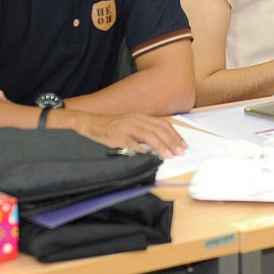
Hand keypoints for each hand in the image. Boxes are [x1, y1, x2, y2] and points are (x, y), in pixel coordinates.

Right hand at [70, 112, 186, 157]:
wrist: (91, 123)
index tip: (182, 145)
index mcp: (141, 117)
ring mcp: (126, 127)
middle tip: (179, 152)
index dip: (175, 135)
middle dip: (171, 142)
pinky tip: (148, 156)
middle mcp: (136, 120)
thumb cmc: (112, 127)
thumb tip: (162, 143)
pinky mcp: (117, 136)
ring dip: (160, 146)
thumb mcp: (131, 125)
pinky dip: (141, 149)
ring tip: (168, 156)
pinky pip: (131, 143)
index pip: (163, 124)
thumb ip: (145, 131)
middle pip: (159, 130)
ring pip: (148, 135)